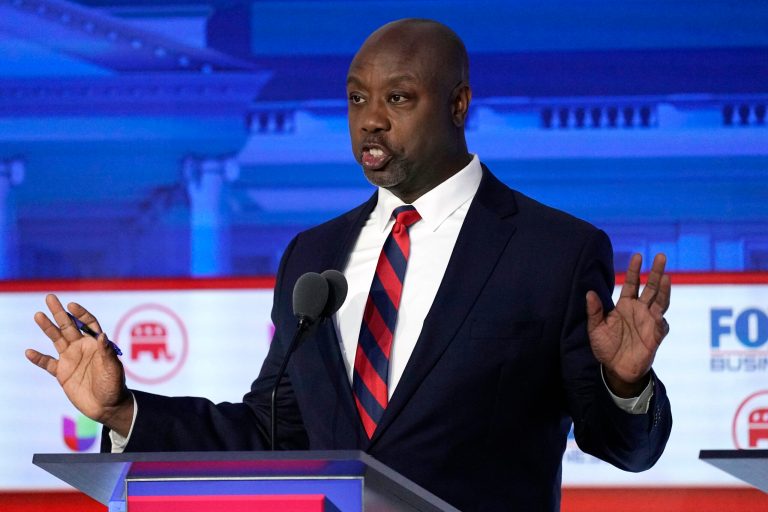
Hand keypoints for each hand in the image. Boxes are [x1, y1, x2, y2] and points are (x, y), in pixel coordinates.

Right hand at [25, 294, 133, 435]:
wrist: (107, 406)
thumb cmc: (114, 385)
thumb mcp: (113, 368)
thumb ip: (106, 352)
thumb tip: (102, 335)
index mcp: (97, 344)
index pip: (88, 323)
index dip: (80, 314)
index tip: (71, 306)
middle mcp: (82, 348)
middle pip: (69, 326)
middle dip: (59, 312)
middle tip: (50, 297)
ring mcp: (71, 359)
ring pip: (57, 340)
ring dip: (48, 328)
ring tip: (38, 315)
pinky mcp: (62, 373)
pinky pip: (48, 363)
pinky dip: (38, 358)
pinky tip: (29, 352)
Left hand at [586, 253, 670, 397]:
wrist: (616, 369)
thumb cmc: (605, 347)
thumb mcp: (595, 328)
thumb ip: (594, 311)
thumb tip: (589, 293)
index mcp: (625, 305)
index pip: (632, 283)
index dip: (635, 270)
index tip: (638, 256)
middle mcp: (639, 310)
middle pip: (651, 287)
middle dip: (656, 271)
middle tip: (661, 255)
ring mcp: (649, 321)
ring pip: (660, 301)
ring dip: (664, 289)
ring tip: (665, 277)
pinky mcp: (656, 335)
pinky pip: (662, 324)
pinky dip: (661, 318)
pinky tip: (659, 314)